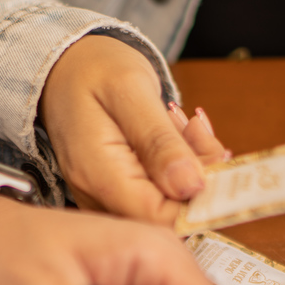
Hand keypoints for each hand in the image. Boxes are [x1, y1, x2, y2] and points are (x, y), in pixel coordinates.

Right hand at [38, 35, 227, 224]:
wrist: (63, 66)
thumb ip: (159, 141)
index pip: (158, 218)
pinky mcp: (118, 192)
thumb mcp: (130, 90)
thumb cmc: (92, 69)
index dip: (198, 202)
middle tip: (201, 132)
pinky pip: (160, 192)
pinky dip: (181, 165)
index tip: (221, 166)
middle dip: (199, 177)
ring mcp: (106, 197)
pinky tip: (179, 135)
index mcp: (98, 174)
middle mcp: (97, 196)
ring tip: (189, 126)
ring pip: (168, 204)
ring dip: (193, 167)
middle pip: (166, 215)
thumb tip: (191, 186)